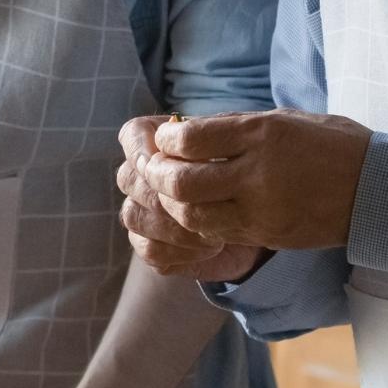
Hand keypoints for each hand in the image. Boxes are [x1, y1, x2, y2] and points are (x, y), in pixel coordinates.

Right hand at [116, 117, 263, 281]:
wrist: (260, 216)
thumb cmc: (246, 173)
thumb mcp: (238, 149)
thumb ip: (210, 140)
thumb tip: (183, 137)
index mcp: (157, 143)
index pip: (133, 136)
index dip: (143, 148)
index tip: (166, 158)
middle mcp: (141, 176)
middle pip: (128, 179)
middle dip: (166, 192)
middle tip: (206, 200)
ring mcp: (141, 211)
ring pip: (134, 216)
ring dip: (175, 225)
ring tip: (216, 228)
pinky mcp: (151, 245)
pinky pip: (149, 249)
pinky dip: (179, 252)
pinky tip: (209, 249)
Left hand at [138, 110, 371, 251]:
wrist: (377, 188)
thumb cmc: (331, 143)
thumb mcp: (284, 118)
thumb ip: (235, 126)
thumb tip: (186, 130)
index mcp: (262, 133)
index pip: (190, 140)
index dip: (166, 142)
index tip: (164, 140)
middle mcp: (258, 173)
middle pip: (183, 184)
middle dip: (159, 177)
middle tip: (155, 169)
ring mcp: (262, 209)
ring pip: (193, 217)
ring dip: (173, 205)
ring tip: (173, 192)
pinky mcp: (267, 234)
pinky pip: (217, 233)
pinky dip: (197, 223)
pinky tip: (199, 210)